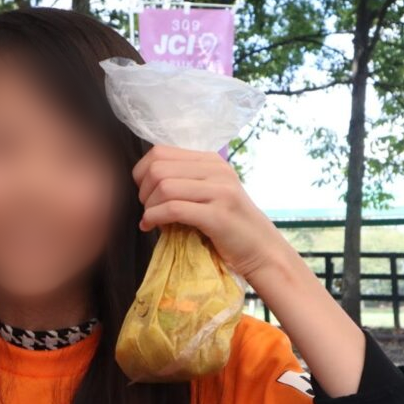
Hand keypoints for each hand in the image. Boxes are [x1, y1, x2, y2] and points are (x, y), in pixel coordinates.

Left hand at [133, 144, 285, 280]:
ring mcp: (220, 191)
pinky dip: (154, 218)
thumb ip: (183, 182)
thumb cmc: (228, 227)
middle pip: (158, 169)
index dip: (142, 173)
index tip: (145, 194)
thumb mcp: (208, 194)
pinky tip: (150, 227)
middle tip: (147, 210)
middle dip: (143, 192)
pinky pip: (173, 209)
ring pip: (164, 187)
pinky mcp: (218, 215)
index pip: (160, 151)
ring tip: (151, 220)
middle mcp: (217, 170)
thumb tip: (142, 180)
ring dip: (149, 207)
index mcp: (211, 161)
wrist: (262, 251)